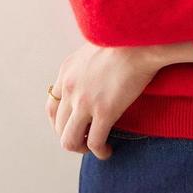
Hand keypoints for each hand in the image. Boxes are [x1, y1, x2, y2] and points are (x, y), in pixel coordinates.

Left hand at [45, 42, 161, 158]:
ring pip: (69, 140)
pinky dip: (100, 152)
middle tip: (86, 139)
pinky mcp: (104, 112)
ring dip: (80, 148)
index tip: (72, 126)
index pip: (51, 105)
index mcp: (66, 71)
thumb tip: (95, 75)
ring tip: (94, 148)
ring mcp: (84, 102)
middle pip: (58, 126)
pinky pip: (94, 143)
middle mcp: (70, 88)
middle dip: (71, 137)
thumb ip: (87, 66)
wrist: (140, 41)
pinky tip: (108, 150)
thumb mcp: (94, 48)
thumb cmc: (125, 40)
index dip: (59, 122)